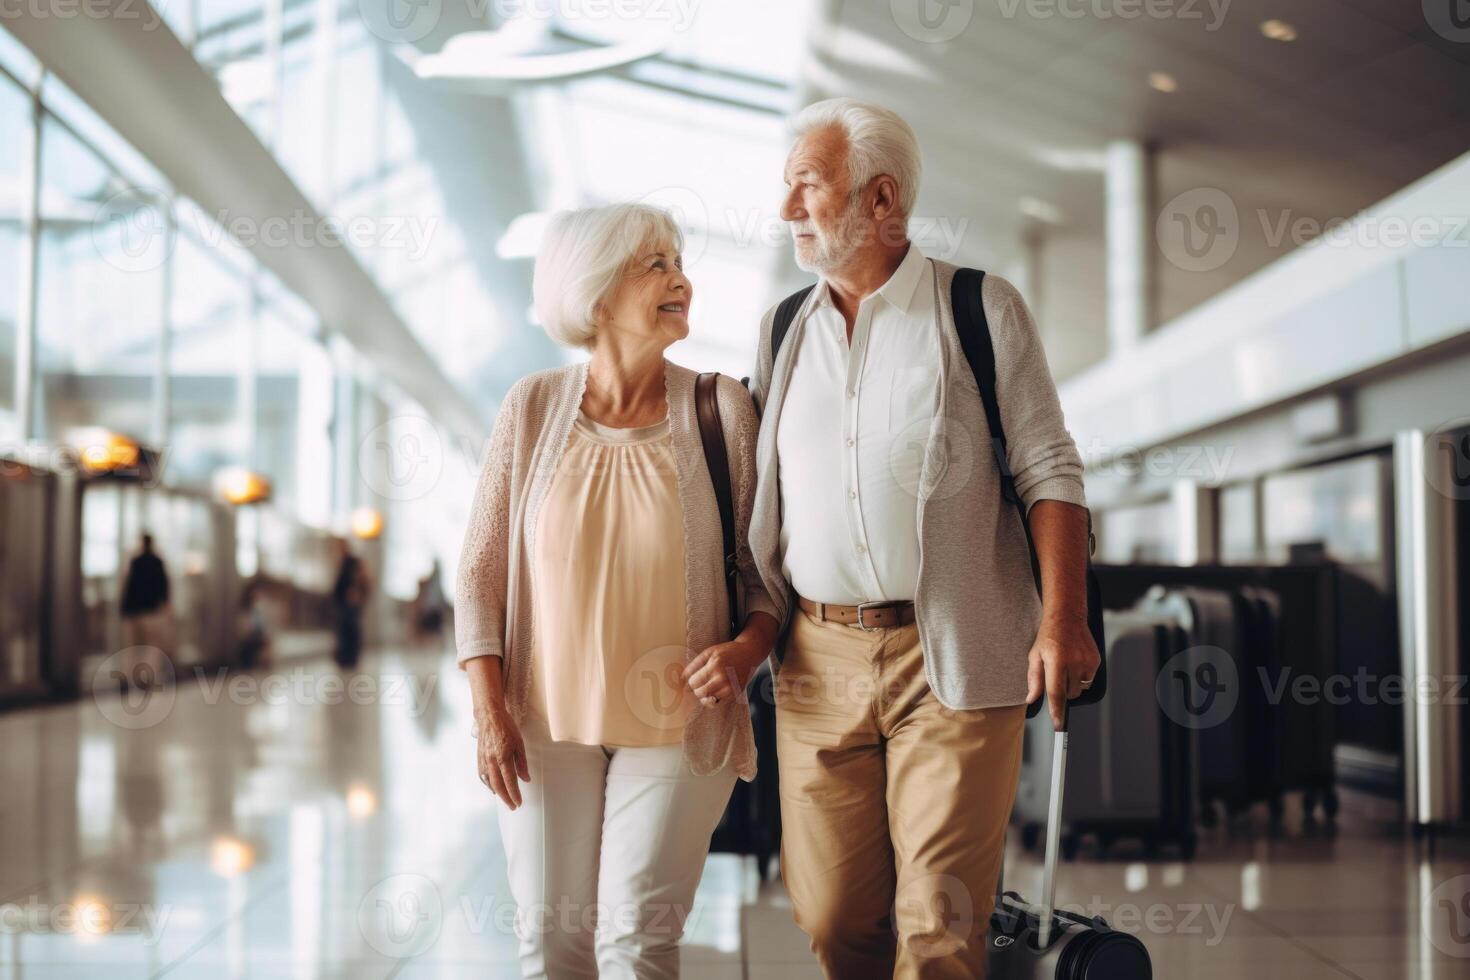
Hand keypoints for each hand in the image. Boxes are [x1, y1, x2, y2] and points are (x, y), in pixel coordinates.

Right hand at [473, 703, 528, 808]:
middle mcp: (491, 761)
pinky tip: (493, 787)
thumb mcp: (520, 743)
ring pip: (489, 782)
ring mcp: (483, 760)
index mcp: (503, 757)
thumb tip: (526, 779)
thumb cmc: (506, 727)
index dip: (514, 794)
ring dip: (497, 792)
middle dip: (506, 798)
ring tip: (505, 798)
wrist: (489, 716)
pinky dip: (488, 784)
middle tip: (513, 806)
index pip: (509, 781)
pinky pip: (482, 775)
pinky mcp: (479, 758)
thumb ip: (522, 763)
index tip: (519, 803)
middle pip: (498, 785)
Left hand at [683, 637, 766, 707]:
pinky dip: (713, 699)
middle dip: (697, 688)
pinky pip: (718, 703)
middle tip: (702, 681)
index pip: (694, 682)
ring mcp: (731, 688)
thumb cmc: (727, 652)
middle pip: (700, 693)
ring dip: (705, 694)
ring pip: (708, 700)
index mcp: (715, 666)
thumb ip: (694, 665)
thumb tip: (681, 679)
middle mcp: (724, 679)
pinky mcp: (735, 694)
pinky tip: (715, 690)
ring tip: (709, 684)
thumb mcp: (709, 652)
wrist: (749, 654)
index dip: (691, 681)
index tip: (695, 677)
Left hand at [1025, 616, 1100, 730]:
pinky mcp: (1096, 660)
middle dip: (1062, 690)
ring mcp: (1087, 661)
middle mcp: (1073, 662)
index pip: (1056, 693)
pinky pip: (1089, 679)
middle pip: (1069, 694)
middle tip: (1057, 674)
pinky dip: (1082, 676)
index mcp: (1055, 661)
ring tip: (1066, 667)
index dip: (1057, 711)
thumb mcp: (1035, 656)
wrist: (1067, 617)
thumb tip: (1031, 699)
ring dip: (1072, 684)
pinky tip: (1075, 662)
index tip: (1058, 725)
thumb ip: (1034, 679)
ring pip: (1080, 689)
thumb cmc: (1048, 636)